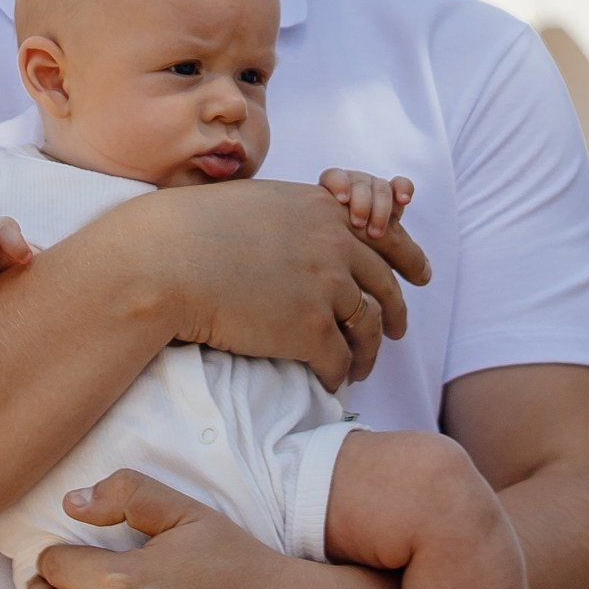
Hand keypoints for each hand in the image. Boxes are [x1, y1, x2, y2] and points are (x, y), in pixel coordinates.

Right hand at [131, 177, 428, 388]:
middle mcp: (336, 244)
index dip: (409, 257)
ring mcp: (326, 287)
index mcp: (325, 209)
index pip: (385, 234)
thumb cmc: (196, 229)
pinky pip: (340, 360)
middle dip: (396, 312)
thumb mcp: (260, 204)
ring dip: (369, 353)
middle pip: (385, 285)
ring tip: (361, 368)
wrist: (167, 260)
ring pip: (368, 328)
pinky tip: (331, 384)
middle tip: (397, 331)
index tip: (421, 275)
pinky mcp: (310, 329)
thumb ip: (296, 217)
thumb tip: (308, 234)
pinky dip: (340, 376)